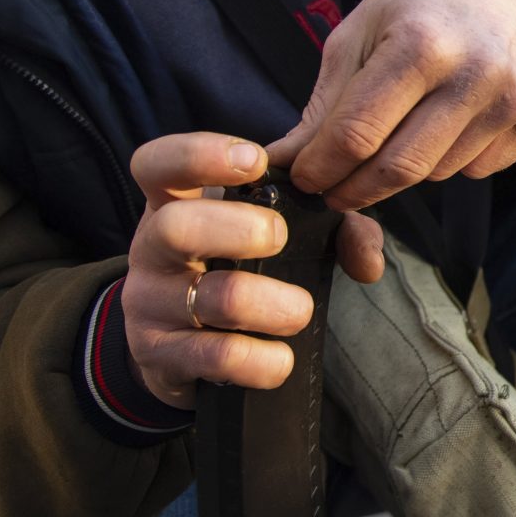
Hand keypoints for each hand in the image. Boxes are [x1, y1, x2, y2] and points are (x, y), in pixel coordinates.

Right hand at [121, 135, 385, 407]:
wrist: (178, 346)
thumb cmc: (234, 268)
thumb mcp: (270, 232)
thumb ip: (332, 228)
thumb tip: (367, 259)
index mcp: (173, 202)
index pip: (159, 163)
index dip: (201, 155)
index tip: (255, 162)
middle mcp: (151, 248)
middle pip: (176, 227)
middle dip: (239, 230)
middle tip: (278, 237)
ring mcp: (149, 303)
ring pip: (211, 298)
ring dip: (271, 305)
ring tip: (299, 311)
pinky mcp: (160, 356)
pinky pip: (215, 357)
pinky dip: (260, 361)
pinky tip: (280, 359)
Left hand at [267, 0, 515, 210]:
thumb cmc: (426, 1)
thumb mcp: (363, 29)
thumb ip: (327, 101)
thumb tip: (288, 159)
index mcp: (420, 43)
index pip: (358, 132)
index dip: (321, 167)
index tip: (304, 179)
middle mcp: (473, 73)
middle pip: (399, 167)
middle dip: (354, 190)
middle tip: (333, 192)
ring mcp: (511, 99)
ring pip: (437, 174)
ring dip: (405, 170)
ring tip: (401, 133)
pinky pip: (476, 169)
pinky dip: (451, 160)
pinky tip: (450, 122)